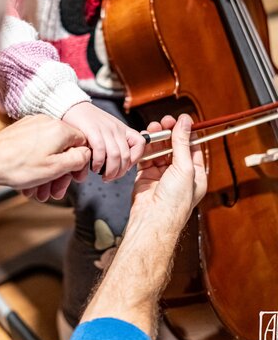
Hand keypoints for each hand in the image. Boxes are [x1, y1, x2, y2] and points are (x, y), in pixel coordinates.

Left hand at [0, 114, 90, 201]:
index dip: (80, 163)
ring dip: (47, 173)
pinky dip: (35, 165)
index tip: (76, 177)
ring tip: (39, 191)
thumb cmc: (17, 166)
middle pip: (64, 149)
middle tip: (56, 189)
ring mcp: (33, 125)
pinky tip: (29, 182)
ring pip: (48, 151)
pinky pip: (36, 149)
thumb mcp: (55, 168)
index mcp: (59, 129)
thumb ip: (77, 160)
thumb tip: (87, 154)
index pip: (82, 143)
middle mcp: (47, 122)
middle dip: (60, 173)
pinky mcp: (21, 131)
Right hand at [62, 102, 144, 180]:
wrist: (73, 106)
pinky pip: (101, 150)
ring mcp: (105, 129)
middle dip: (119, 172)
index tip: (125, 167)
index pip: (140, 143)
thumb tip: (121, 163)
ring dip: (110, 170)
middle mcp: (116, 129)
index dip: (136, 158)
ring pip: (115, 156)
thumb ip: (115, 143)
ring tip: (102, 174)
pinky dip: (98, 162)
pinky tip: (94, 166)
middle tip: (110, 178)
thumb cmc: (88, 122)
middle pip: (126, 156)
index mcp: (122, 128)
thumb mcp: (107, 130)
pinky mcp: (92, 131)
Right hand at [132, 114, 206, 229]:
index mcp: (194, 174)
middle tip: (164, 121)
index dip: (186, 132)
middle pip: (174, 146)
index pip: (192, 147)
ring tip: (153, 128)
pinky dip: (144, 148)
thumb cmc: (174, 201)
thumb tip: (185, 122)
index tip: (180, 119)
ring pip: (159, 150)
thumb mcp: (184, 167)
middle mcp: (179, 174)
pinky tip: (144, 140)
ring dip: (156, 139)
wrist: (153, 219)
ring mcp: (162, 175)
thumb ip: (182, 142)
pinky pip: (145, 158)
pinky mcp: (146, 176)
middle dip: (169, 133)